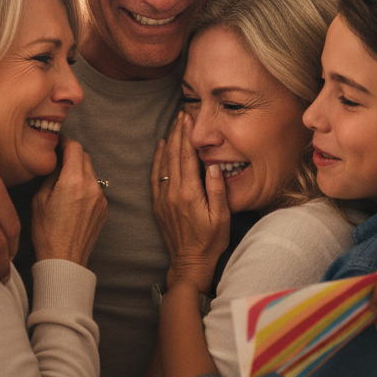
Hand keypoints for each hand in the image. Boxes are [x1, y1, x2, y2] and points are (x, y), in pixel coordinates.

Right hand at [32, 137, 107, 266]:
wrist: (64, 260)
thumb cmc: (46, 232)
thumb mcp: (39, 199)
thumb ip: (51, 176)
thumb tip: (57, 164)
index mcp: (74, 181)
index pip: (75, 148)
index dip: (64, 141)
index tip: (56, 142)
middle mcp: (92, 187)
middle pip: (85, 158)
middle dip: (72, 155)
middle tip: (58, 159)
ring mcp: (101, 199)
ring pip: (92, 173)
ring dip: (79, 171)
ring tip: (64, 182)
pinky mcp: (104, 209)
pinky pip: (95, 189)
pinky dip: (85, 187)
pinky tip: (72, 198)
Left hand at [151, 114, 228, 293]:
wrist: (190, 262)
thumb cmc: (210, 241)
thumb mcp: (221, 217)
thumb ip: (216, 189)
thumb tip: (212, 165)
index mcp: (189, 193)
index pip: (186, 157)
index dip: (187, 135)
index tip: (188, 118)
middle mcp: (173, 193)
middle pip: (173, 155)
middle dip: (178, 133)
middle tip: (181, 114)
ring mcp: (163, 198)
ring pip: (163, 163)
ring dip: (168, 142)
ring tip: (174, 125)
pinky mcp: (158, 205)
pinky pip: (155, 176)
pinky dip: (157, 159)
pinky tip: (161, 148)